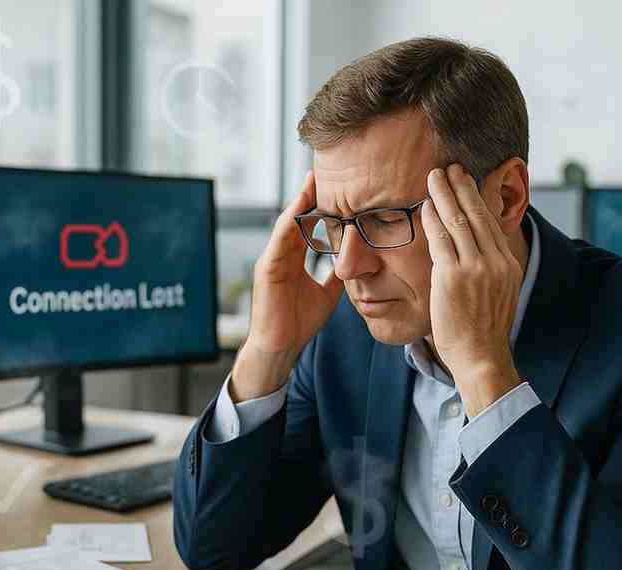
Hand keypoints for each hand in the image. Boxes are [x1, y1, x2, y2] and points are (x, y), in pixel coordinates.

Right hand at [231, 170, 345, 400]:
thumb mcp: (327, 294)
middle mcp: (281, 255)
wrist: (280, 348)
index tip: (338, 185)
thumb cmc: (298, 323)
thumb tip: (355, 263)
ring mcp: (272, 260)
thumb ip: (336, 276)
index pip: (308, 224)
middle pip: (297, 217)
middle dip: (310, 194)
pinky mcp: (267, 269)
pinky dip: (290, 223)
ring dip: (299, 201)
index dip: (321, 205)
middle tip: (326, 170)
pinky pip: (279, 240)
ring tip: (313, 180)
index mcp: (294, 259)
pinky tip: (301, 208)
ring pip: (287, 223)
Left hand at [421, 164, 523, 416]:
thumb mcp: (495, 294)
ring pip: (459, 221)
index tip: (466, 181)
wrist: (482, 357)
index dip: (476, 199)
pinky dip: (433, 219)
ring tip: (434, 176)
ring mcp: (476, 268)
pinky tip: (425, 205)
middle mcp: (496, 261)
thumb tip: (471, 250)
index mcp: (508, 263)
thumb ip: (486, 269)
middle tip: (450, 167)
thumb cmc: (482, 331)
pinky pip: (441, 240)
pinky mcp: (454, 277)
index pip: (490, 222)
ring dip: (445, 195)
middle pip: (477, 214)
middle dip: (462, 187)